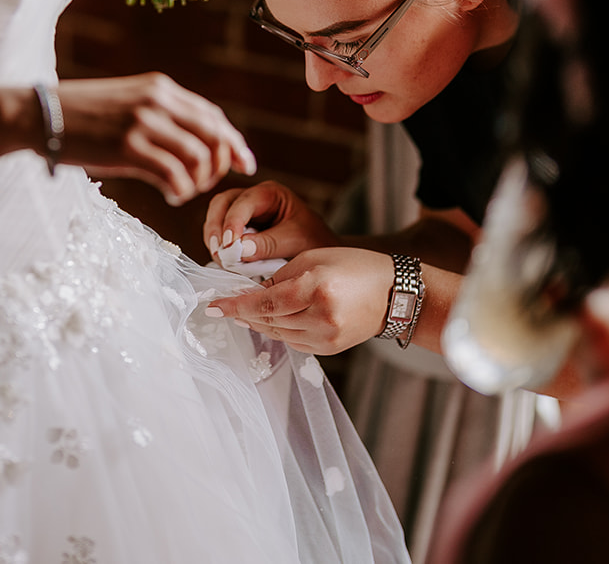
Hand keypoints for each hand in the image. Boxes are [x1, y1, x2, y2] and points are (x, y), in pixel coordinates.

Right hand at [55, 73, 256, 205]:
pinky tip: (172, 196)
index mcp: (160, 88)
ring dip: (199, 181)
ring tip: (183, 190)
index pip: (213, 115)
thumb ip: (159, 117)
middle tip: (215, 184)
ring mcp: (143, 122)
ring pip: (198, 157)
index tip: (244, 163)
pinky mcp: (128, 146)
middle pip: (214, 135)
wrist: (39, 115)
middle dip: (224, 163)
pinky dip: (180, 190)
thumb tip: (192, 147)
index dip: (233, 141)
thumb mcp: (127, 103)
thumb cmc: (81, 116)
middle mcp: (157, 101)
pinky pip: (173, 174)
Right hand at [203, 180, 338, 261]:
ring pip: (217, 216)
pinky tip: (224, 260)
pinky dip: (219, 245)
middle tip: (218, 251)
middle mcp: (254, 198)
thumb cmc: (314, 240)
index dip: (233, 222)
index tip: (229, 245)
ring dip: (214, 237)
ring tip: (220, 258)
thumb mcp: (296, 241)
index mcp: (271, 193)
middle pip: (223, 203)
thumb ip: (269, 244)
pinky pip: (221, 232)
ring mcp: (245, 212)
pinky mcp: (240, 228)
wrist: (322, 250)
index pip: (244, 202)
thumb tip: (240, 249)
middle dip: (216, 226)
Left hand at [207, 247, 394, 355]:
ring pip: (278, 333)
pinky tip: (274, 319)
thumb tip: (251, 293)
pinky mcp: (329, 349)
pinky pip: (294, 342)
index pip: (264, 301)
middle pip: (268, 319)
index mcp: (316, 288)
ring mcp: (326, 337)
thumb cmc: (354, 266)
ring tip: (245, 311)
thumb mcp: (314, 258)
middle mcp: (321, 317)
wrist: (395, 293)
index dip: (235, 304)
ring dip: (259, 322)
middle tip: (225, 305)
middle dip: (244, 312)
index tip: (213, 305)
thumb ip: (280, 276)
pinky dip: (280, 330)